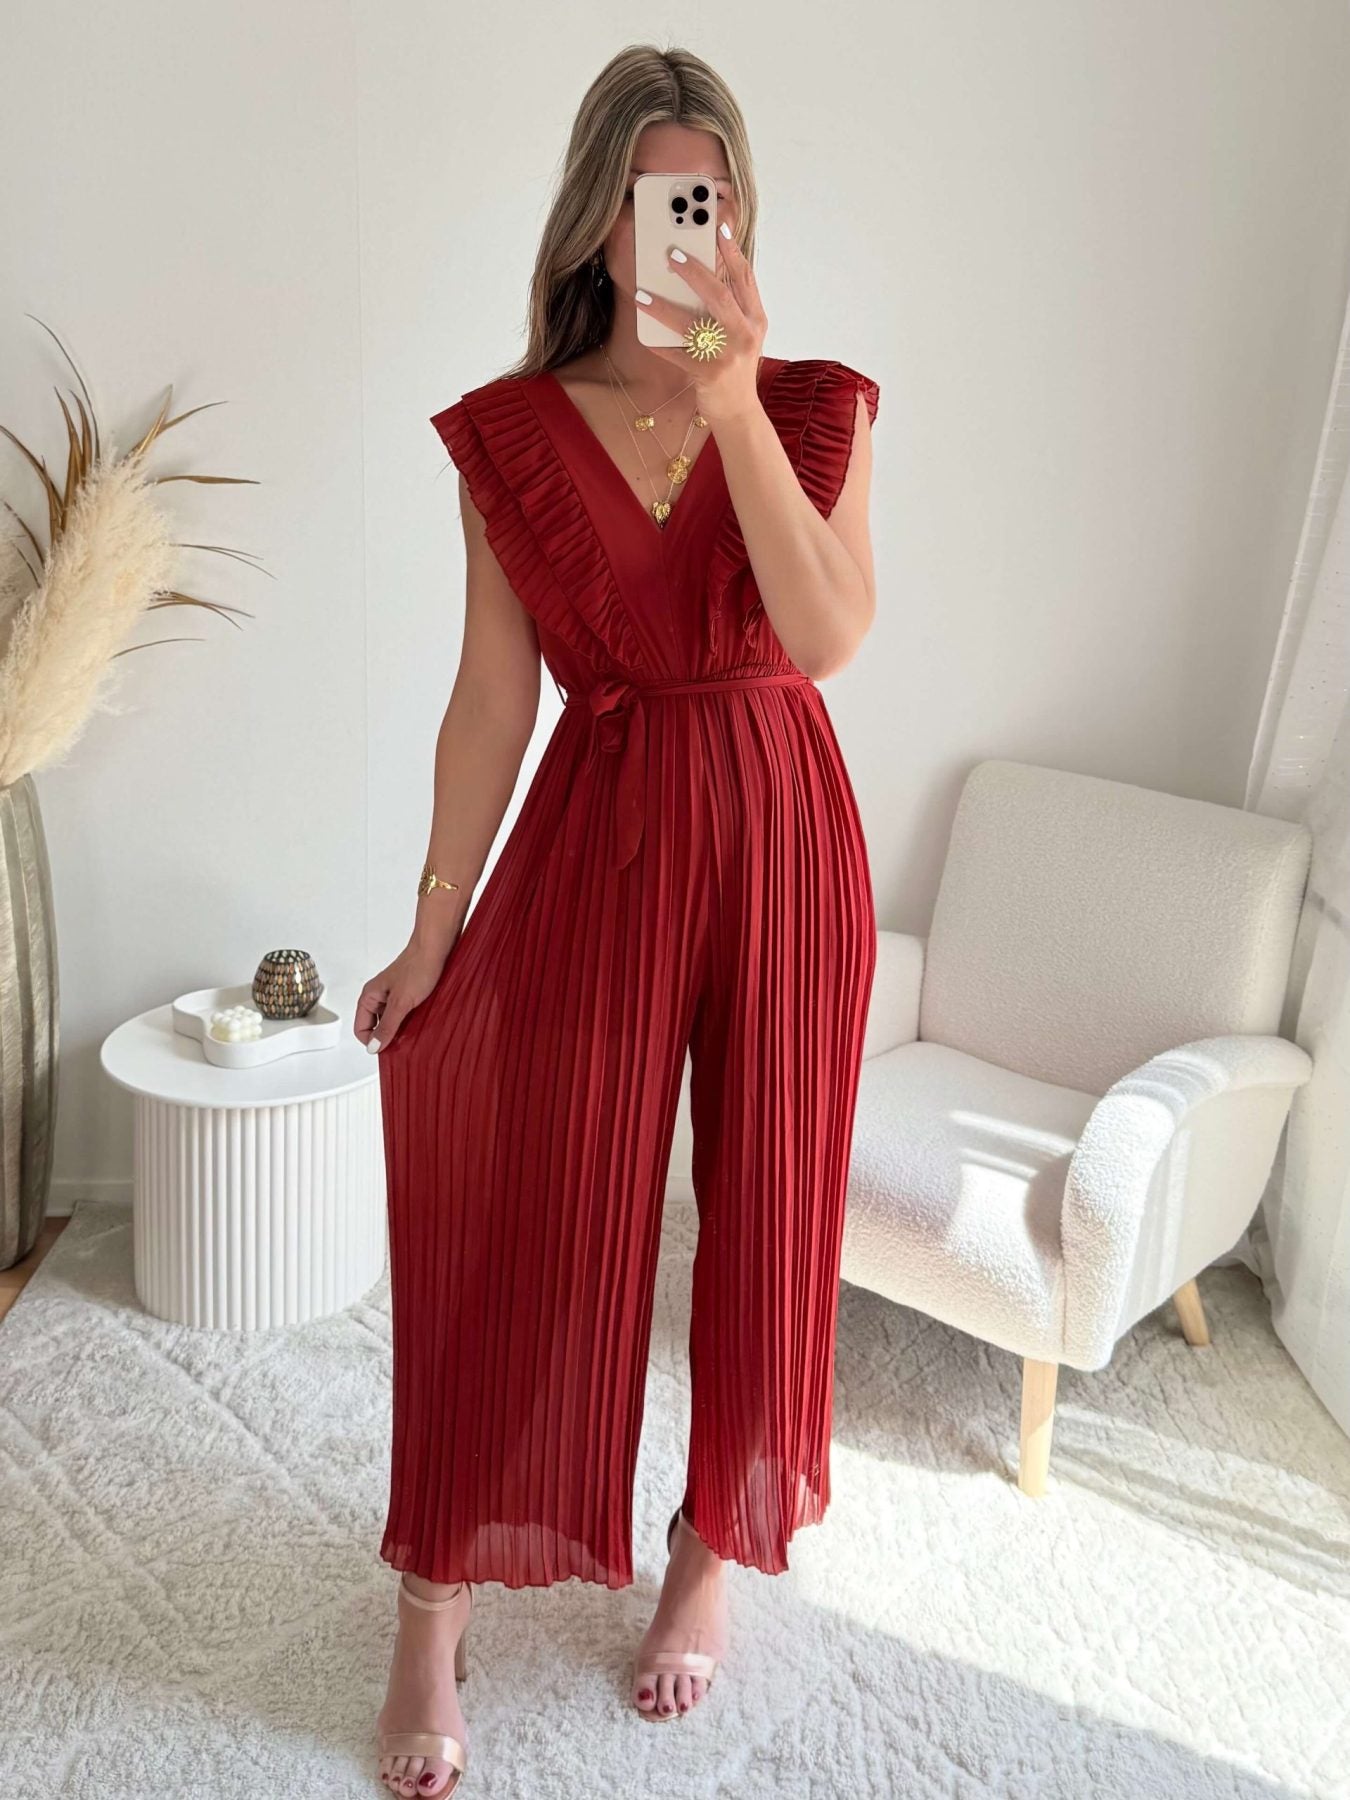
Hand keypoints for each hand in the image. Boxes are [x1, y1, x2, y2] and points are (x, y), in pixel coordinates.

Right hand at [354, 937, 451, 1051]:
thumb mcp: (401, 1003)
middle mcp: (378, 996)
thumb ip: (387, 1026)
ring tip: (415, 1027)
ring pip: (391, 1021)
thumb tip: (374, 1046)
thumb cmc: (418, 966)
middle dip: (388, 1036)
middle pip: (376, 1026)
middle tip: (404, 1040)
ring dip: (401, 1028)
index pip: (361, 1029)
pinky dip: (410, 1020)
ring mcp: (393, 995)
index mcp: (369, 996)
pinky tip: (421, 1020)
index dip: (373, 1041)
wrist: (437, 947)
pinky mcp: (407, 994)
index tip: (389, 1048)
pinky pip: (404, 1014)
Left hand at [635, 223, 766, 426]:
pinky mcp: (709, 375)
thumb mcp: (742, 333)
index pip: (745, 278)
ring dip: (665, 308)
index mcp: (756, 319)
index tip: (716, 227)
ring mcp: (728, 355)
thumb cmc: (734, 366)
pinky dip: (660, 345)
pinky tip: (645, 335)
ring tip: (642, 294)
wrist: (739, 412)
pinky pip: (678, 356)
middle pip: (719, 296)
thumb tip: (701, 273)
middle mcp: (745, 334)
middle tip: (670, 255)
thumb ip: (731, 306)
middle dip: (694, 272)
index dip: (731, 251)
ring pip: (693, 326)